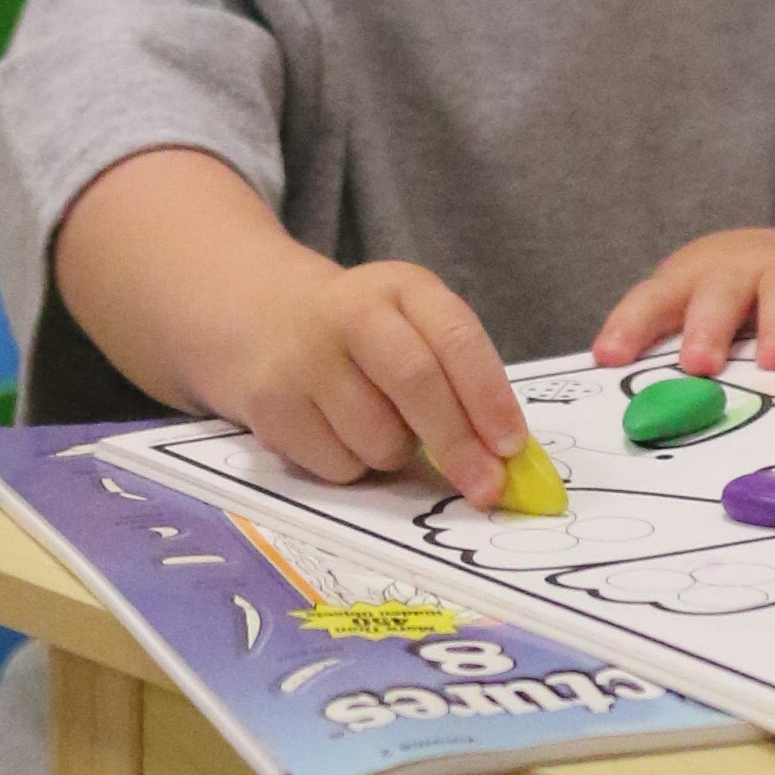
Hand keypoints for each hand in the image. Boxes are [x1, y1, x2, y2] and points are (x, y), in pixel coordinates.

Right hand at [220, 253, 524, 505]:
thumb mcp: (413, 324)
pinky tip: (338, 432)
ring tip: (381, 423)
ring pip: (379, 438)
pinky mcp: (271, 407)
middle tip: (486, 487)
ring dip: (397, 453)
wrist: (262, 317)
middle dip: (458, 444)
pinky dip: (354, 466)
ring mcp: (305, 359)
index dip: (488, 396)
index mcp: (402, 287)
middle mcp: (351, 312)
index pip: (455, 337)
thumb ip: (458, 376)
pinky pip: (339, 467)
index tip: (512, 446)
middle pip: (416, 382)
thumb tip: (503, 456)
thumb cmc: (363, 333)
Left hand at [592, 229, 774, 376]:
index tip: (609, 358)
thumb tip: (636, 427)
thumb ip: (671, 361)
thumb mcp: (698, 319)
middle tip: (700, 364)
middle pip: (718, 291)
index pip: (653, 300)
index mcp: (692, 282)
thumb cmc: (733, 308)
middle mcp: (740, 271)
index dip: (630, 327)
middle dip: (706, 326)